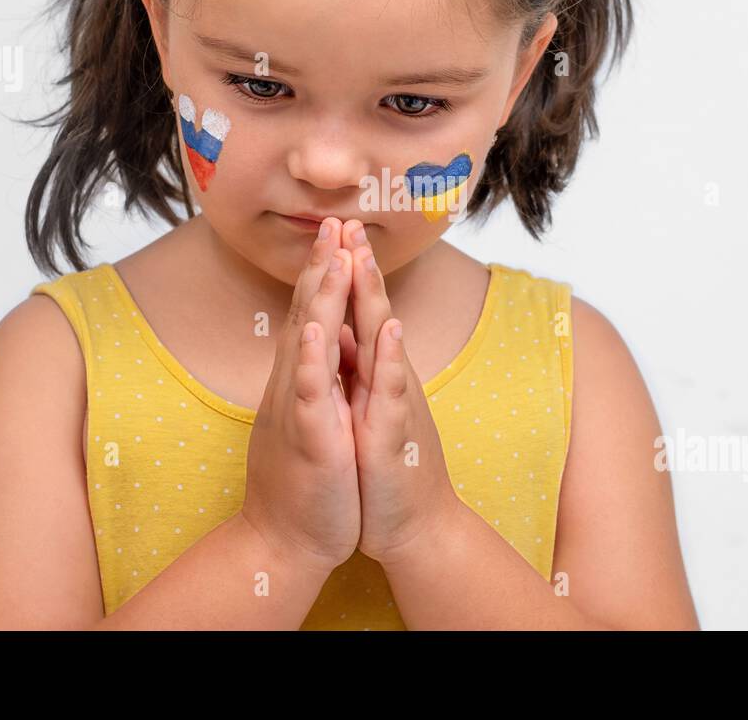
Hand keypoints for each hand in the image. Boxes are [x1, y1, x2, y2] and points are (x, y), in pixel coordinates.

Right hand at [240, 217, 360, 575]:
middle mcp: (296, 385)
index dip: (326, 273)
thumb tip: (325, 347)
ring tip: (331, 254)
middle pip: (308, 314)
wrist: (285, 541)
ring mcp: (298, 409)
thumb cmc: (307, 482)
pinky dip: (313, 361)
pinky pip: (309, 394)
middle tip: (334, 219)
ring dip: (319, 297)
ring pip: (308, 343)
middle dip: (322, 266)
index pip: (315, 315)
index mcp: (305, 380)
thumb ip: (318, 380)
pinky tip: (319, 331)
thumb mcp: (315, 419)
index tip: (338, 232)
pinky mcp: (307, 438)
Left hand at [335, 219, 462, 568]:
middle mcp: (386, 382)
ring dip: (374, 297)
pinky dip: (388, 359)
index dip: (346, 273)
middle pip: (373, 313)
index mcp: (372, 376)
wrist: (413, 527)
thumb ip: (358, 373)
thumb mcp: (365, 413)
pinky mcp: (395, 436)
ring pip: (384, 342)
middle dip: (360, 266)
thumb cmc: (385, 470)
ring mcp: (394, 405)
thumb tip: (344, 338)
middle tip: (348, 220)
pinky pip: (391, 393)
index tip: (333, 230)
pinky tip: (388, 330)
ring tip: (363, 256)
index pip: (357, 314)